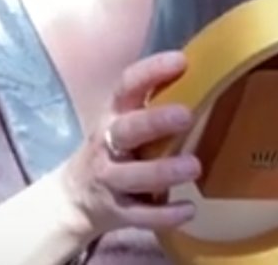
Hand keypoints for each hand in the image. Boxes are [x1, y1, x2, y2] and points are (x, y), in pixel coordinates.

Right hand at [56, 51, 201, 237]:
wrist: (74, 198)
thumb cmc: (113, 152)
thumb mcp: (122, 124)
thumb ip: (152, 107)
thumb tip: (203, 77)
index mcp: (113, 116)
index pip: (127, 86)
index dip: (151, 72)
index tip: (180, 61)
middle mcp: (108, 145)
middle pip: (127, 130)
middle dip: (154, 122)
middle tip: (186, 115)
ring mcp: (110, 179)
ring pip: (133, 176)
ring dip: (163, 170)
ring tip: (194, 167)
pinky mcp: (117, 212)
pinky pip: (140, 215)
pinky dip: (164, 214)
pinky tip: (189, 210)